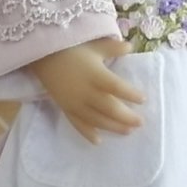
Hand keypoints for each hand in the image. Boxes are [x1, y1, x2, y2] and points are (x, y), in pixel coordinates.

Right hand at [29, 39, 143, 144]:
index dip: (131, 94)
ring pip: (97, 119)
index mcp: (95, 75)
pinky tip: (98, 141)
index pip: (117, 87)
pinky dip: (88, 133)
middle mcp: (86, 92)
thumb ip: (113, 48)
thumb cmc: (71, 49)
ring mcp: (75, 103)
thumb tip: (131, 46)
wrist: (42, 57)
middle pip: (110, 108)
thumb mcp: (94, 46)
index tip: (144, 99)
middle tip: (140, 122)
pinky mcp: (66, 108)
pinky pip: (78, 124)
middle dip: (126, 117)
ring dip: (113, 127)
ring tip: (128, 131)